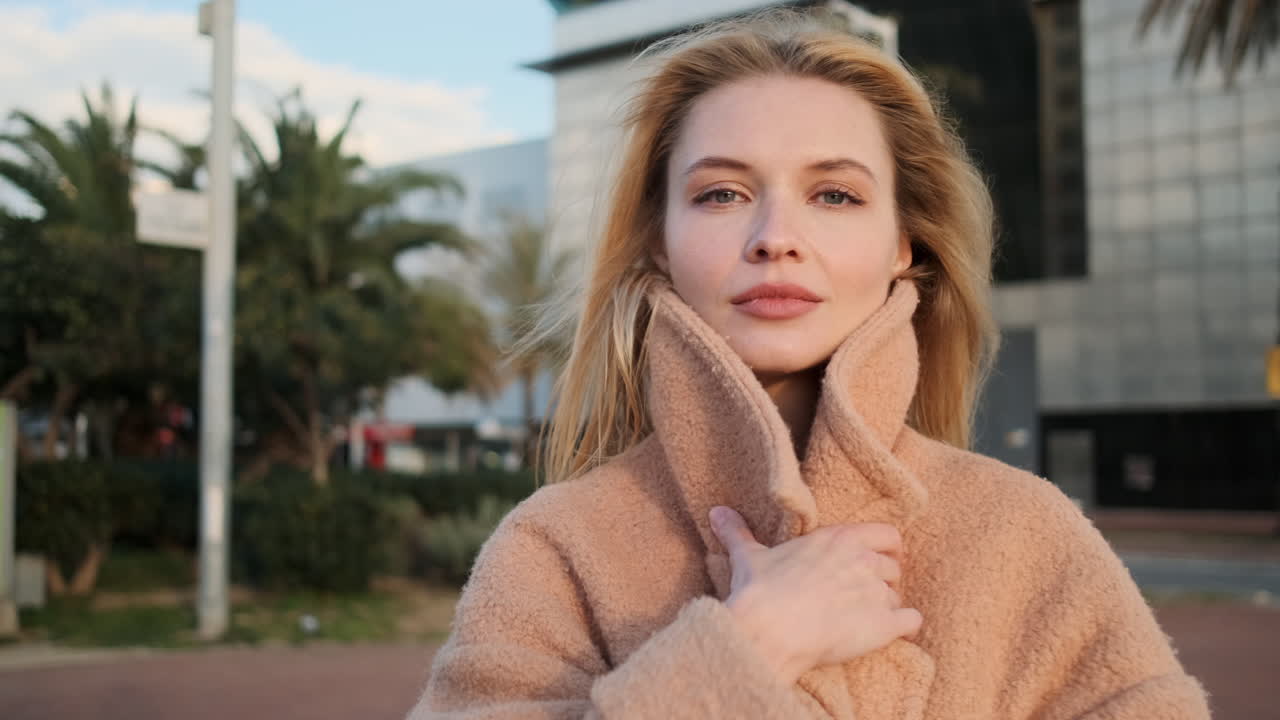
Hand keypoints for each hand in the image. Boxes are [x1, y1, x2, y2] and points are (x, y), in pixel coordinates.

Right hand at [709, 505, 922, 684]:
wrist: (770, 629)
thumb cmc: (761, 590)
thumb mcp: (749, 556)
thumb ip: (738, 532)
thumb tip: (717, 512)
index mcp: (839, 539)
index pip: (886, 534)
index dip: (886, 547)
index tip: (878, 558)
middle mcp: (863, 561)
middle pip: (894, 566)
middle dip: (884, 579)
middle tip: (867, 593)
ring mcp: (876, 592)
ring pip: (898, 595)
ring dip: (887, 606)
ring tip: (868, 618)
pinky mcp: (884, 625)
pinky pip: (911, 621)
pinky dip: (904, 628)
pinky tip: (891, 633)